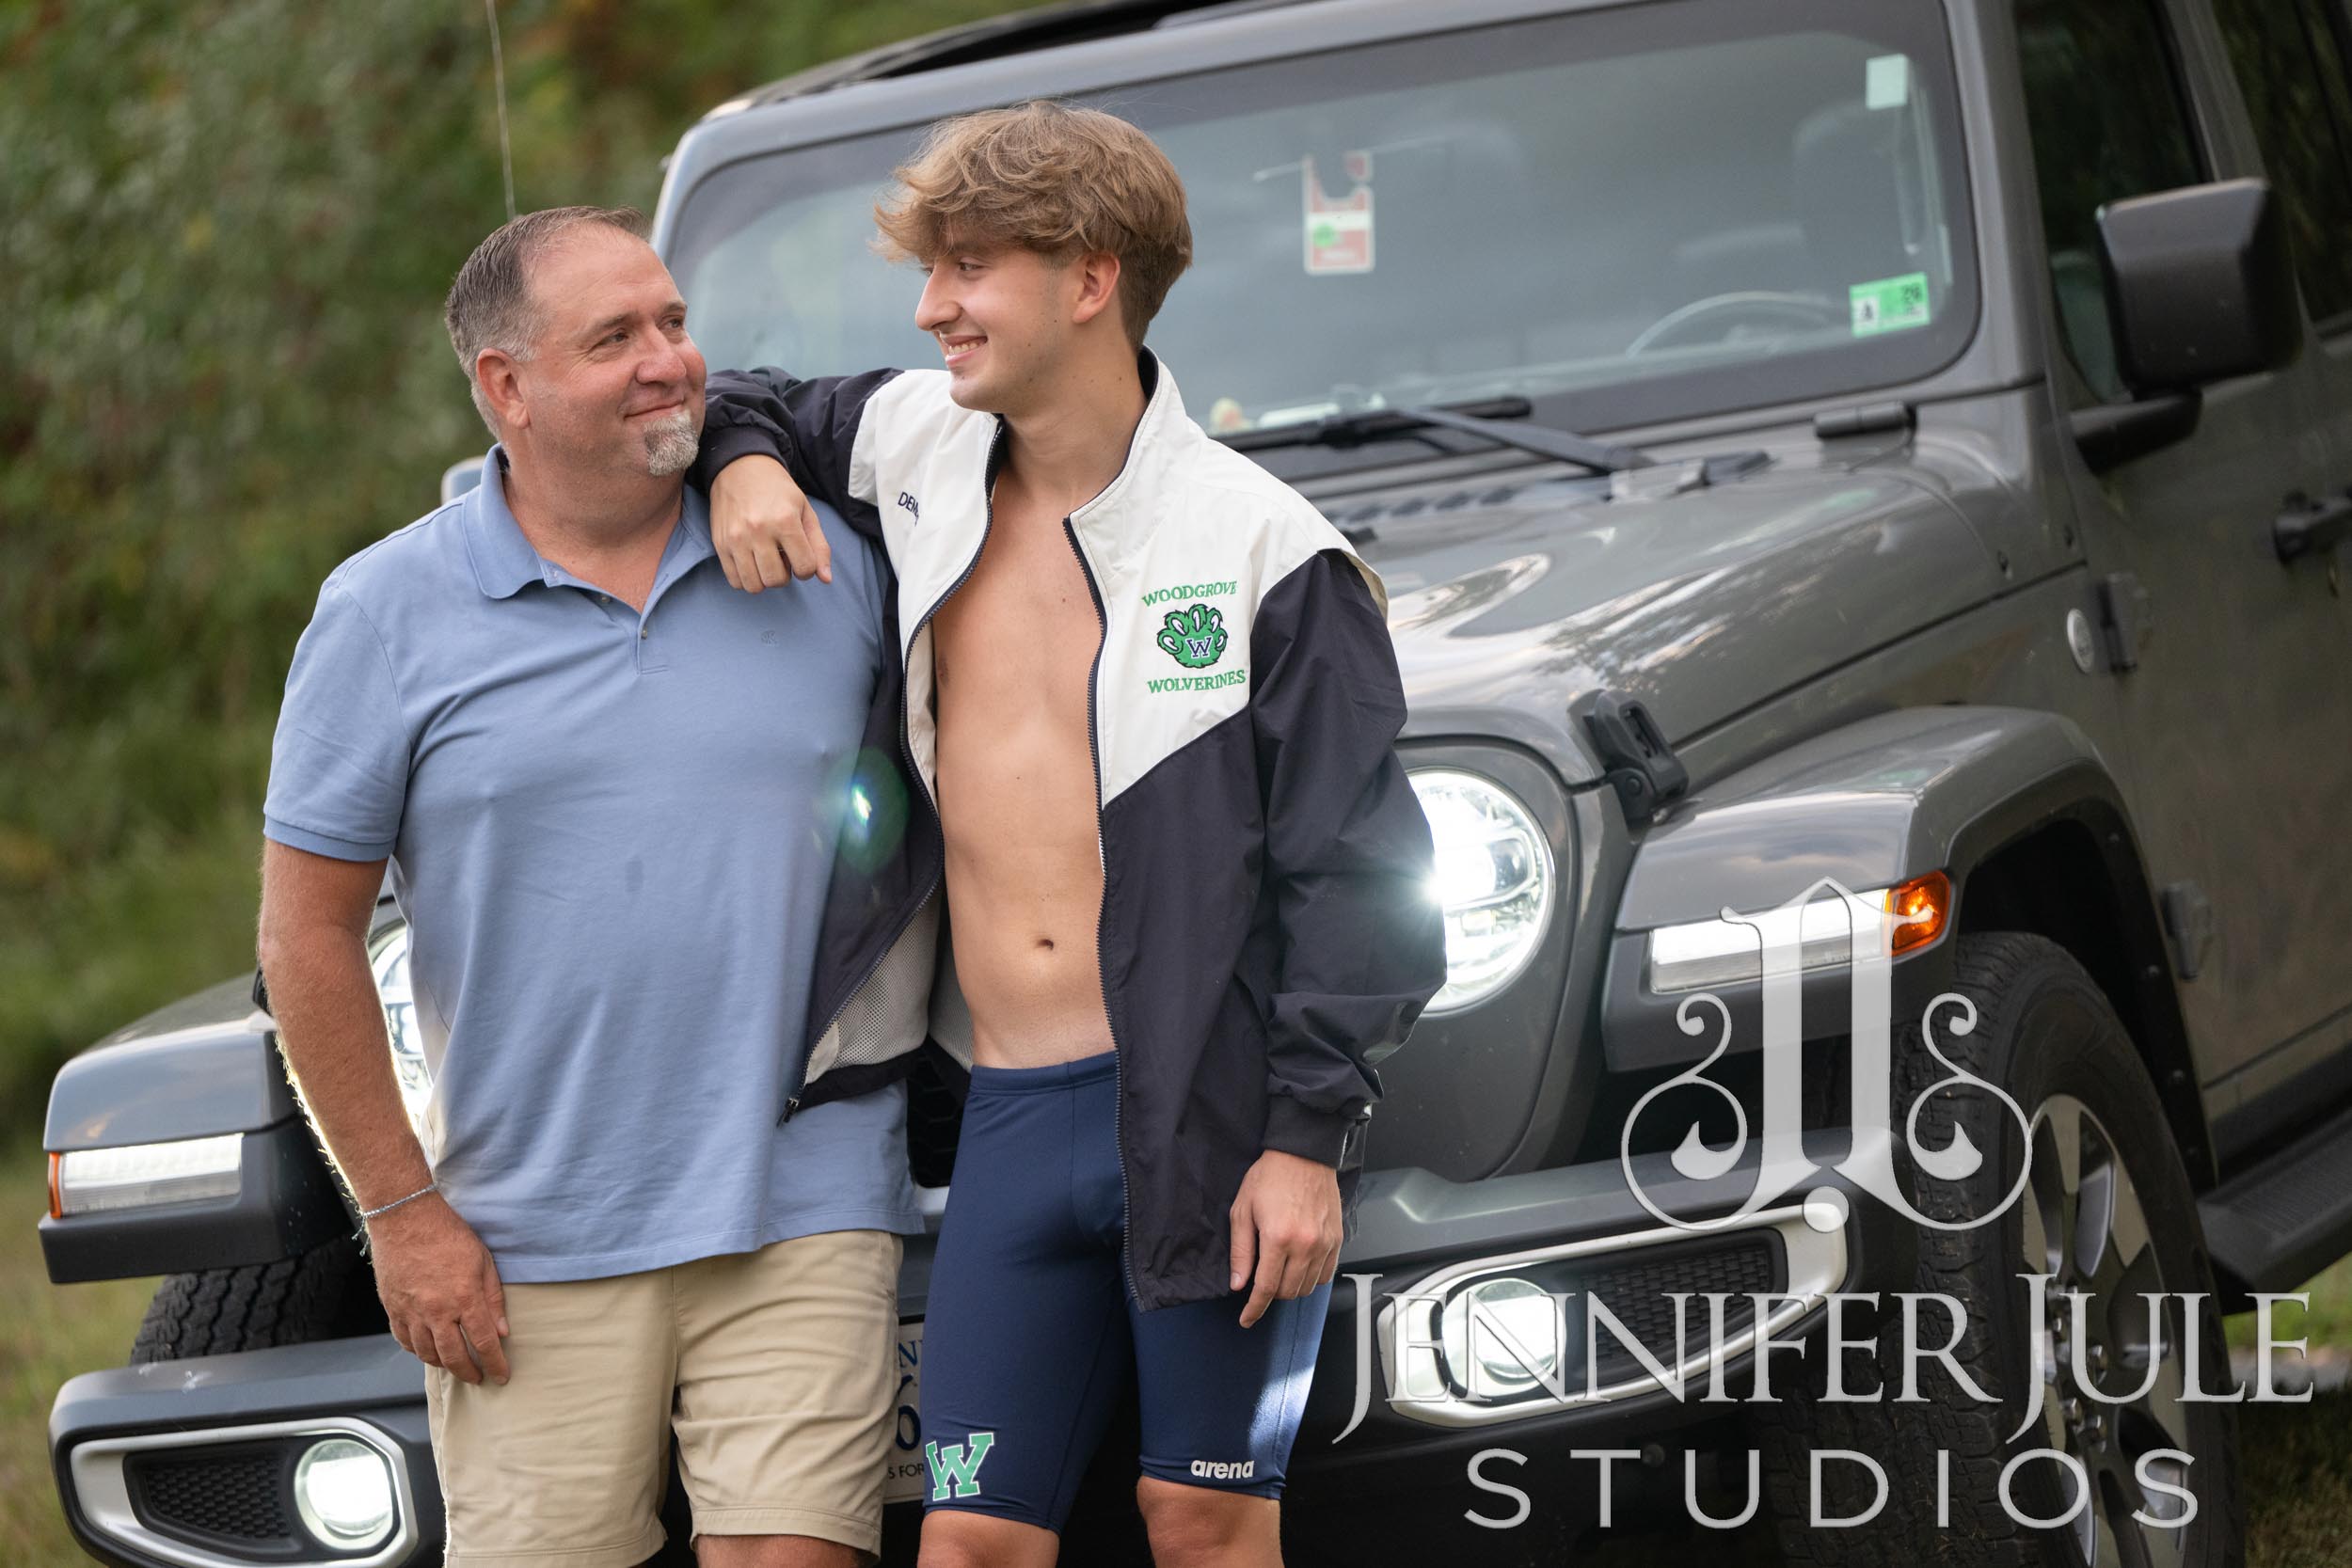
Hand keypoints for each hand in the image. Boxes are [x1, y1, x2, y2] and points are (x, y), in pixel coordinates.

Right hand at [369, 1193, 510, 1384]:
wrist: (406, 1218)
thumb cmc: (448, 1234)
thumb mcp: (483, 1261)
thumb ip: (493, 1299)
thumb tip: (502, 1331)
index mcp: (465, 1298)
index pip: (484, 1342)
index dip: (495, 1363)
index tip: (502, 1376)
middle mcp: (437, 1311)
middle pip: (454, 1357)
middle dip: (469, 1372)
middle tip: (479, 1377)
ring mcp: (412, 1312)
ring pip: (427, 1354)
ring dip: (444, 1364)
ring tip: (456, 1365)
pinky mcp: (392, 1308)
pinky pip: (405, 1341)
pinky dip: (418, 1351)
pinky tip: (428, 1350)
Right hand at [712, 454, 832, 589]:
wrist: (740, 468)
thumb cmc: (778, 491)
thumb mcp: (805, 511)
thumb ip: (819, 546)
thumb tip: (826, 579)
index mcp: (785, 521)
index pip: (804, 567)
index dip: (807, 568)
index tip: (801, 557)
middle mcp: (758, 531)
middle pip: (776, 580)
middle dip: (785, 575)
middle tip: (782, 557)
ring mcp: (736, 538)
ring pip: (754, 586)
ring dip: (764, 579)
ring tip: (765, 559)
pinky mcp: (720, 543)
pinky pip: (735, 581)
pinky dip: (746, 578)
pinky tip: (751, 562)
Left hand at [1228, 1149, 1342, 1327]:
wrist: (1303, 1154)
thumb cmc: (1269, 1177)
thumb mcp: (1242, 1210)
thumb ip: (1241, 1252)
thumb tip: (1238, 1284)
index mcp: (1278, 1238)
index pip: (1266, 1288)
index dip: (1254, 1309)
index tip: (1246, 1319)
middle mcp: (1305, 1245)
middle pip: (1288, 1292)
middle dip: (1271, 1295)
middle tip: (1260, 1282)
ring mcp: (1324, 1244)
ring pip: (1308, 1287)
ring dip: (1291, 1288)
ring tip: (1279, 1272)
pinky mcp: (1337, 1240)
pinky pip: (1326, 1274)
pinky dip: (1311, 1279)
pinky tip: (1299, 1268)